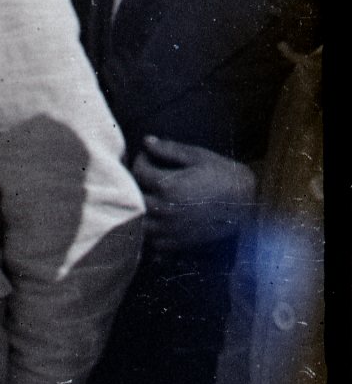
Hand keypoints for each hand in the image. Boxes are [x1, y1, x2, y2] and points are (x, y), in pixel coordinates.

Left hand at [132, 135, 255, 252]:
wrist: (250, 202)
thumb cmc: (225, 175)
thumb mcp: (198, 157)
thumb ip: (169, 149)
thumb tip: (146, 141)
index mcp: (168, 186)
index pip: (138, 170)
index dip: (141, 159)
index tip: (148, 155)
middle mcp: (166, 210)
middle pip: (133, 196)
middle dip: (135, 183)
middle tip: (144, 175)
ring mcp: (171, 228)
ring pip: (139, 221)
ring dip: (139, 209)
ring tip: (147, 196)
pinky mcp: (179, 241)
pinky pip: (153, 240)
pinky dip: (150, 230)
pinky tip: (157, 218)